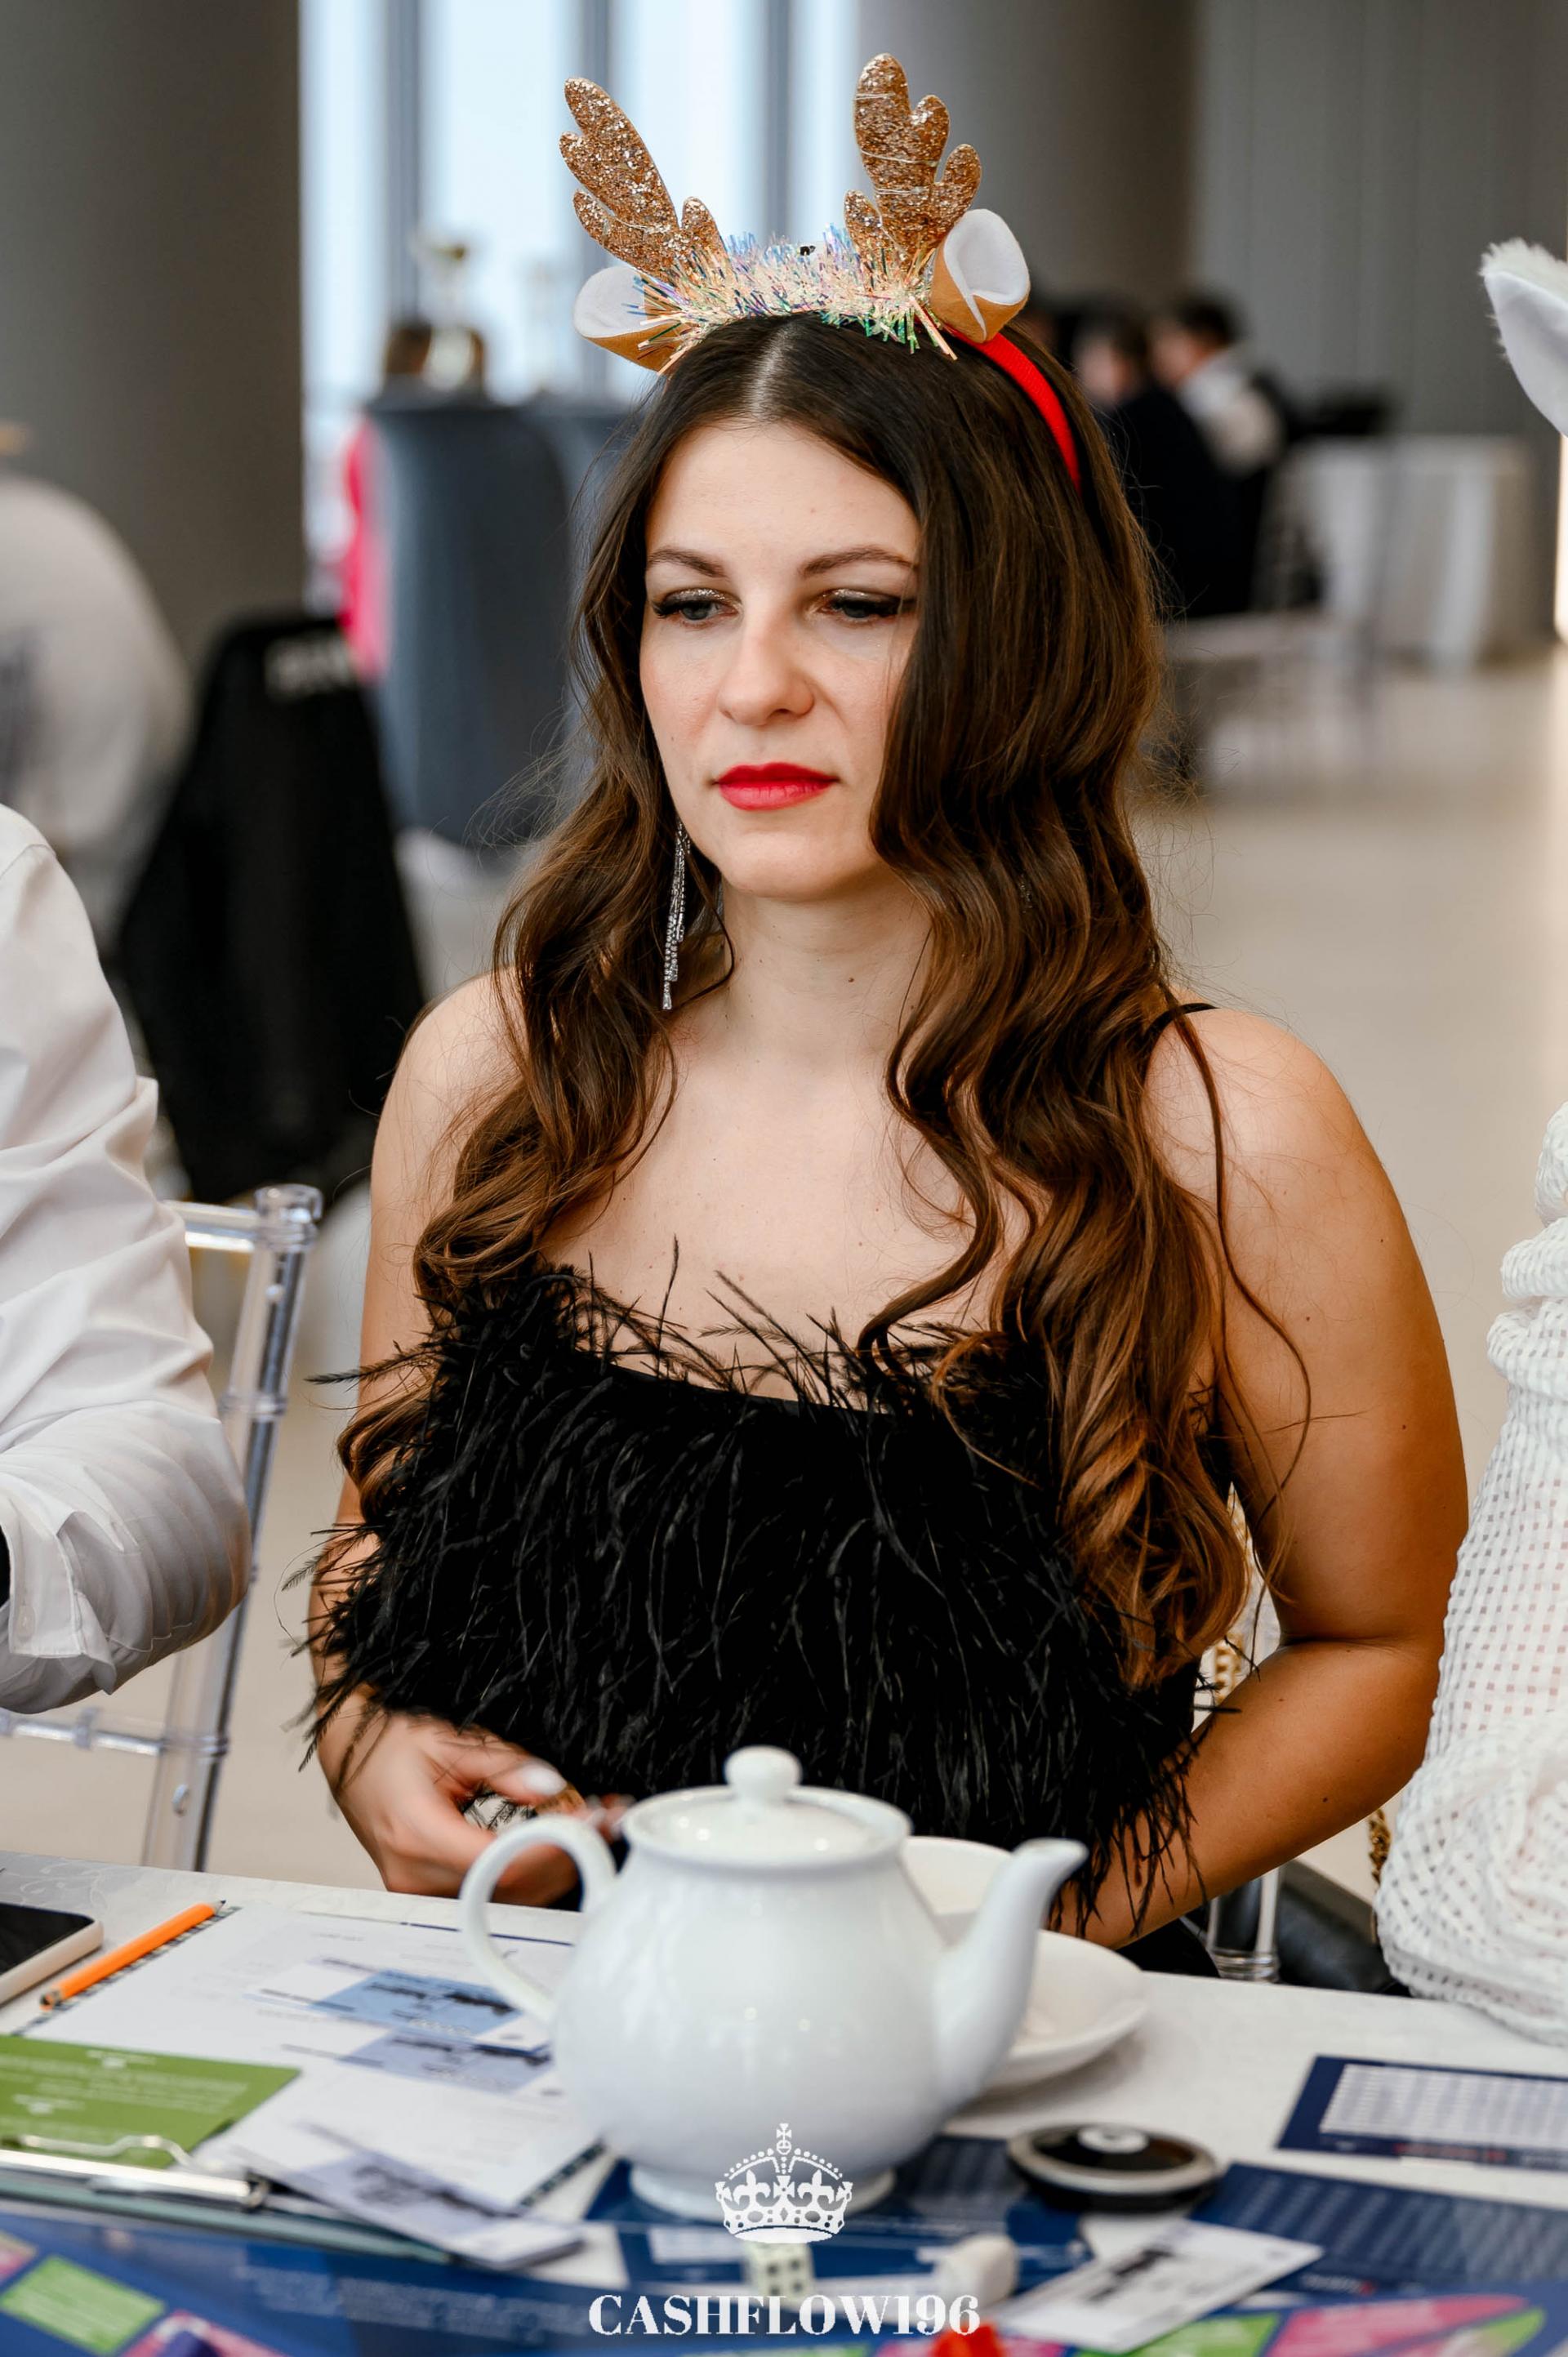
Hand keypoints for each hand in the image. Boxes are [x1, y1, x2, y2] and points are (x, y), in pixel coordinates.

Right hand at [319, 1692, 624, 1903]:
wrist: (349, 1759)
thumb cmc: (393, 1743)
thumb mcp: (448, 1739)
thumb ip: (503, 1765)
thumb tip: (554, 1787)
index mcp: (417, 1835)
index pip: (500, 1862)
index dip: (554, 1846)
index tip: (594, 1820)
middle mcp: (416, 1876)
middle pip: (510, 1887)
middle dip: (567, 1855)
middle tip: (609, 1820)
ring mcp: (420, 1893)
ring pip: (505, 1898)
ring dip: (555, 1866)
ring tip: (593, 1827)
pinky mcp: (431, 1895)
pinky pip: (490, 1894)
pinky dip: (530, 1873)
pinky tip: (559, 1845)